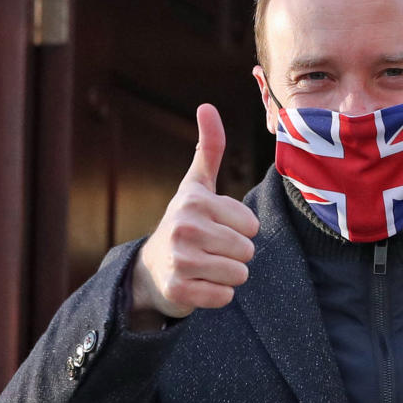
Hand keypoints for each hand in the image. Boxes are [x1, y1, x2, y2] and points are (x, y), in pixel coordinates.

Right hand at [131, 104, 259, 323]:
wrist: (151, 269)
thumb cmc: (185, 222)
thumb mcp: (196, 185)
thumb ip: (208, 148)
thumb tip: (207, 106)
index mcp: (195, 201)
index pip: (251, 225)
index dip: (241, 230)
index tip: (217, 227)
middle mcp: (184, 227)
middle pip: (247, 251)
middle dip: (236, 254)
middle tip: (212, 250)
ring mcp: (179, 260)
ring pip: (239, 274)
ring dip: (229, 275)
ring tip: (207, 266)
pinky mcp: (178, 290)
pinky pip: (224, 296)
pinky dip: (218, 295)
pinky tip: (200, 284)